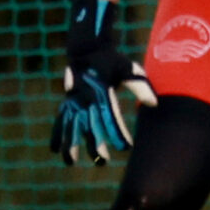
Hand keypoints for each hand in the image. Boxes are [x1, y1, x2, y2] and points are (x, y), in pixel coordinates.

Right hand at [48, 0, 155, 164]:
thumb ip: (141, 86)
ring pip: (71, 126)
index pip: (111, 116)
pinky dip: (58, 134)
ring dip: (71, 143)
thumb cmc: (113, 60)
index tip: (126, 147)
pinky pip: (61, 119)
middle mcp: (85, 97)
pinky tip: (55, 149)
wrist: (88, 48)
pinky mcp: (68, 100)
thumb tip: (154, 104)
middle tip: (103, 161)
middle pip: (90, 125)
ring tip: (71, 161)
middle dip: (95, 144)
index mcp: (102, 91)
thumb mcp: (130, 69)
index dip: (117, 132)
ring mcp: (73, 99)